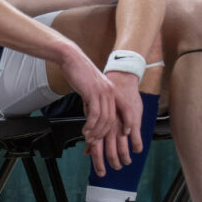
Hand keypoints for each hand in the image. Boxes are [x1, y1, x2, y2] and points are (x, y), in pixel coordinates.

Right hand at [60, 52, 117, 173]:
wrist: (72, 59)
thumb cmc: (80, 74)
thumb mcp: (91, 89)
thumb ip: (94, 103)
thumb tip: (91, 119)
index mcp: (113, 91)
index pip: (126, 109)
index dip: (129, 122)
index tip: (126, 133)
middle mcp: (111, 92)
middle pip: (113, 119)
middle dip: (104, 133)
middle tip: (95, 142)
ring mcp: (103, 92)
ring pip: (104, 119)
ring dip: (96, 132)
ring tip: (88, 138)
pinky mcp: (92, 92)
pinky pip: (95, 114)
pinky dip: (90, 125)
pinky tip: (85, 130)